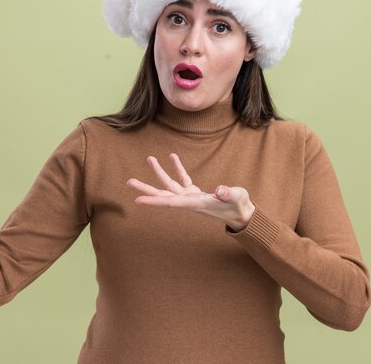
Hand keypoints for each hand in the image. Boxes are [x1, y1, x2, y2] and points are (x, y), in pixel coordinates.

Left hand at [127, 153, 254, 230]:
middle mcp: (187, 201)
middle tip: (129, 182)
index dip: (153, 201)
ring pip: (169, 184)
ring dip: (159, 172)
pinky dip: (177, 168)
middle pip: (162, 194)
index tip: (137, 200)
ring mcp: (190, 196)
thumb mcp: (236, 198)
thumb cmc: (238, 206)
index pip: (169, 202)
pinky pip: (182, 178)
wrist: (241, 214)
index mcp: (194, 204)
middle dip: (146, 189)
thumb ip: (228, 194)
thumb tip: (221, 190)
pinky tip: (171, 156)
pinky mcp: (195, 192)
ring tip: (150, 158)